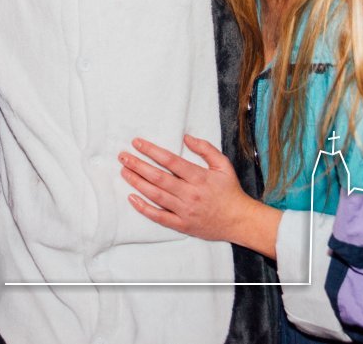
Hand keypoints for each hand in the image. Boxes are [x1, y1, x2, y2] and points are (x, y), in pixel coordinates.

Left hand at [120, 134, 276, 254]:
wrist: (240, 221)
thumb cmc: (231, 191)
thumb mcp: (223, 165)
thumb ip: (205, 149)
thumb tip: (186, 137)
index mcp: (199, 177)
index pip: (170, 161)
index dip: (152, 151)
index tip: (137, 143)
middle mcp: (190, 194)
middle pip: (158, 178)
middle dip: (138, 165)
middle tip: (123, 156)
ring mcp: (185, 210)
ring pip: (156, 195)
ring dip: (137, 182)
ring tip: (124, 171)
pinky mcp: (182, 225)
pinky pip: (159, 217)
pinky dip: (144, 208)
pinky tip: (132, 198)